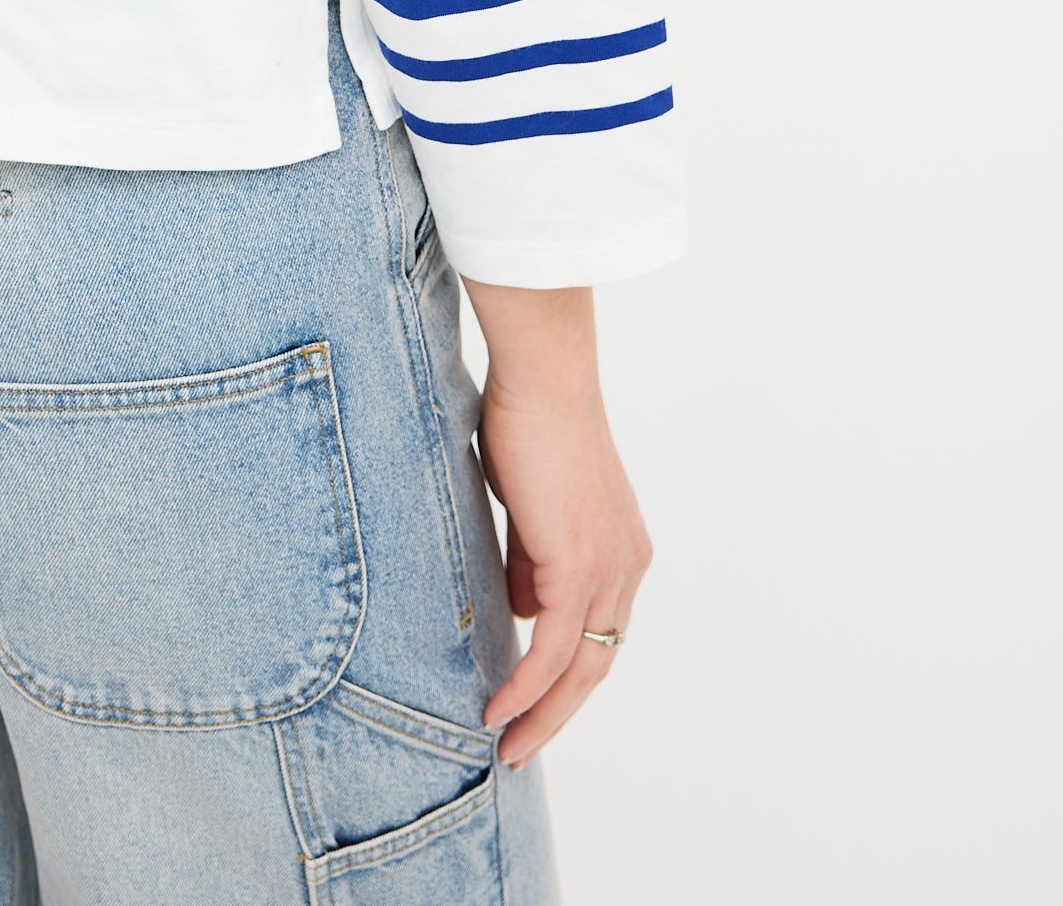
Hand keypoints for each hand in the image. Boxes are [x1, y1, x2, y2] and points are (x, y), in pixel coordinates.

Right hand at [460, 281, 652, 769]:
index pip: (599, 632)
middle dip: (558, 715)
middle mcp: (627, 566)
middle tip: (519, 749)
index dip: (567, 676)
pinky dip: (526, 685)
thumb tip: (520, 607)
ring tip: (504, 742)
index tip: (532, 705)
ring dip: (541, 713)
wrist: (543, 377)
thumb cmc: (532, 422)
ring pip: (579, 668)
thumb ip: (533, 557)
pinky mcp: (577, 565)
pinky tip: (499, 707)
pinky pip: (551, 646)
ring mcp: (608, 568)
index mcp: (622, 550)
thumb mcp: (534, 505)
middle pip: (598, 665)